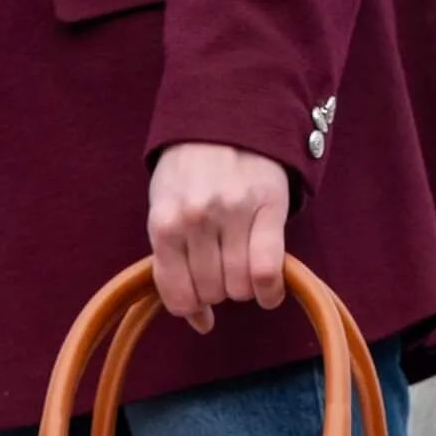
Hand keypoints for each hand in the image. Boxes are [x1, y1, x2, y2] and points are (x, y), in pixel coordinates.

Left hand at [148, 143, 289, 333]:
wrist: (226, 115)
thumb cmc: (190, 169)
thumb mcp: (165, 208)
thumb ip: (172, 263)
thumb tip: (198, 321)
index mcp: (165, 222)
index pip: (178, 295)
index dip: (191, 309)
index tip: (201, 309)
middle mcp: (197, 218)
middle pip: (212, 293)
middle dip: (217, 292)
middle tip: (221, 271)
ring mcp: (234, 212)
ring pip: (240, 288)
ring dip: (243, 288)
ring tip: (241, 266)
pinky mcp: (268, 207)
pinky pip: (268, 271)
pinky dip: (270, 292)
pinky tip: (268, 291)